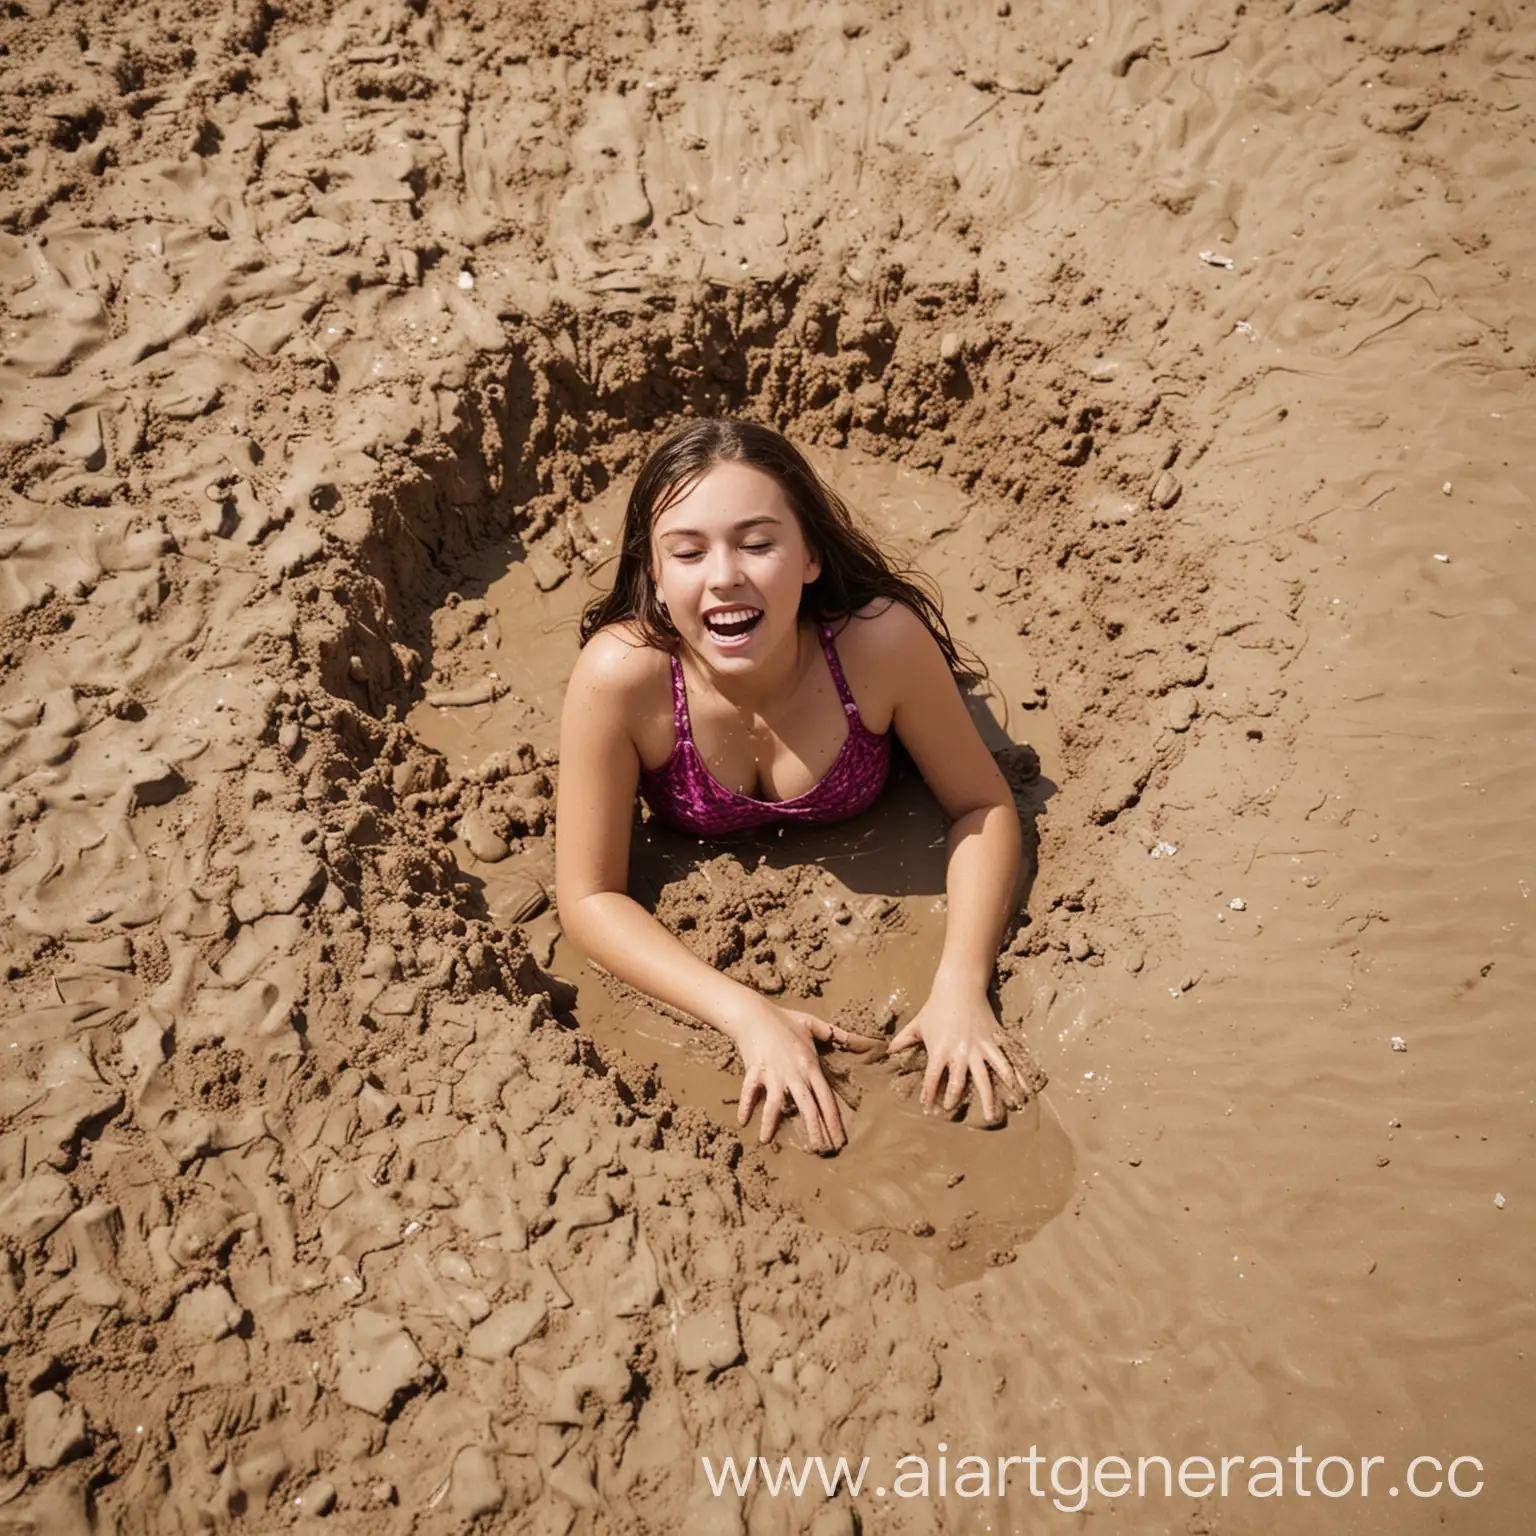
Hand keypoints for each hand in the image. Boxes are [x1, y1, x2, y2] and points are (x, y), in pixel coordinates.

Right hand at [724, 999, 881, 1151]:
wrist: (755, 1013)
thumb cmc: (785, 1019)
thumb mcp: (813, 1024)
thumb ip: (837, 1034)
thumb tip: (864, 1039)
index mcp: (810, 1065)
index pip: (826, 1098)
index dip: (833, 1121)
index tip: (839, 1140)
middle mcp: (794, 1073)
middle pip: (807, 1106)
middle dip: (815, 1130)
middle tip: (820, 1150)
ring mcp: (774, 1072)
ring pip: (775, 1103)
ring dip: (771, 1122)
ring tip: (766, 1141)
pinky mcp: (755, 1070)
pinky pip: (749, 1090)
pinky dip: (745, 1105)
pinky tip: (743, 1121)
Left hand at [888, 990, 1016, 1123]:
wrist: (960, 986)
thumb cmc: (936, 1006)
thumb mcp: (918, 1023)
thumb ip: (904, 1039)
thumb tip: (889, 1051)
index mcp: (940, 1050)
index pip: (933, 1079)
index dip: (930, 1096)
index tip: (929, 1111)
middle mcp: (961, 1051)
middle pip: (960, 1083)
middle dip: (955, 1099)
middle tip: (953, 1112)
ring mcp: (980, 1047)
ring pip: (987, 1077)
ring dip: (990, 1098)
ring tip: (991, 1116)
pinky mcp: (994, 1040)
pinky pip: (1006, 1061)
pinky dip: (1014, 1076)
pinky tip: (1021, 1090)